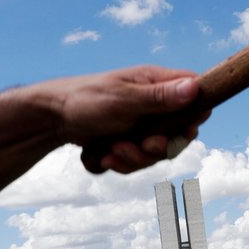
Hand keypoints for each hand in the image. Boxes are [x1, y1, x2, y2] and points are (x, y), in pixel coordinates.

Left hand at [29, 66, 208, 173]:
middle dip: (158, 149)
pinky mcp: (128, 143)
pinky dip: (120, 164)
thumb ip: (159, 97)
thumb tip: (194, 88)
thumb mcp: (124, 98)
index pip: (196, 98)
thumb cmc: (86, 99)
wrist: (53, 118)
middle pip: (178, 136)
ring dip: (134, 159)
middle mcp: (154, 106)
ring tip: (111, 150)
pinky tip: (104, 155)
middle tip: (141, 145)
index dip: (195, 118)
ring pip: (155, 155)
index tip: (182, 130)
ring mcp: (142, 126)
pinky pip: (136, 163)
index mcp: (158, 85)